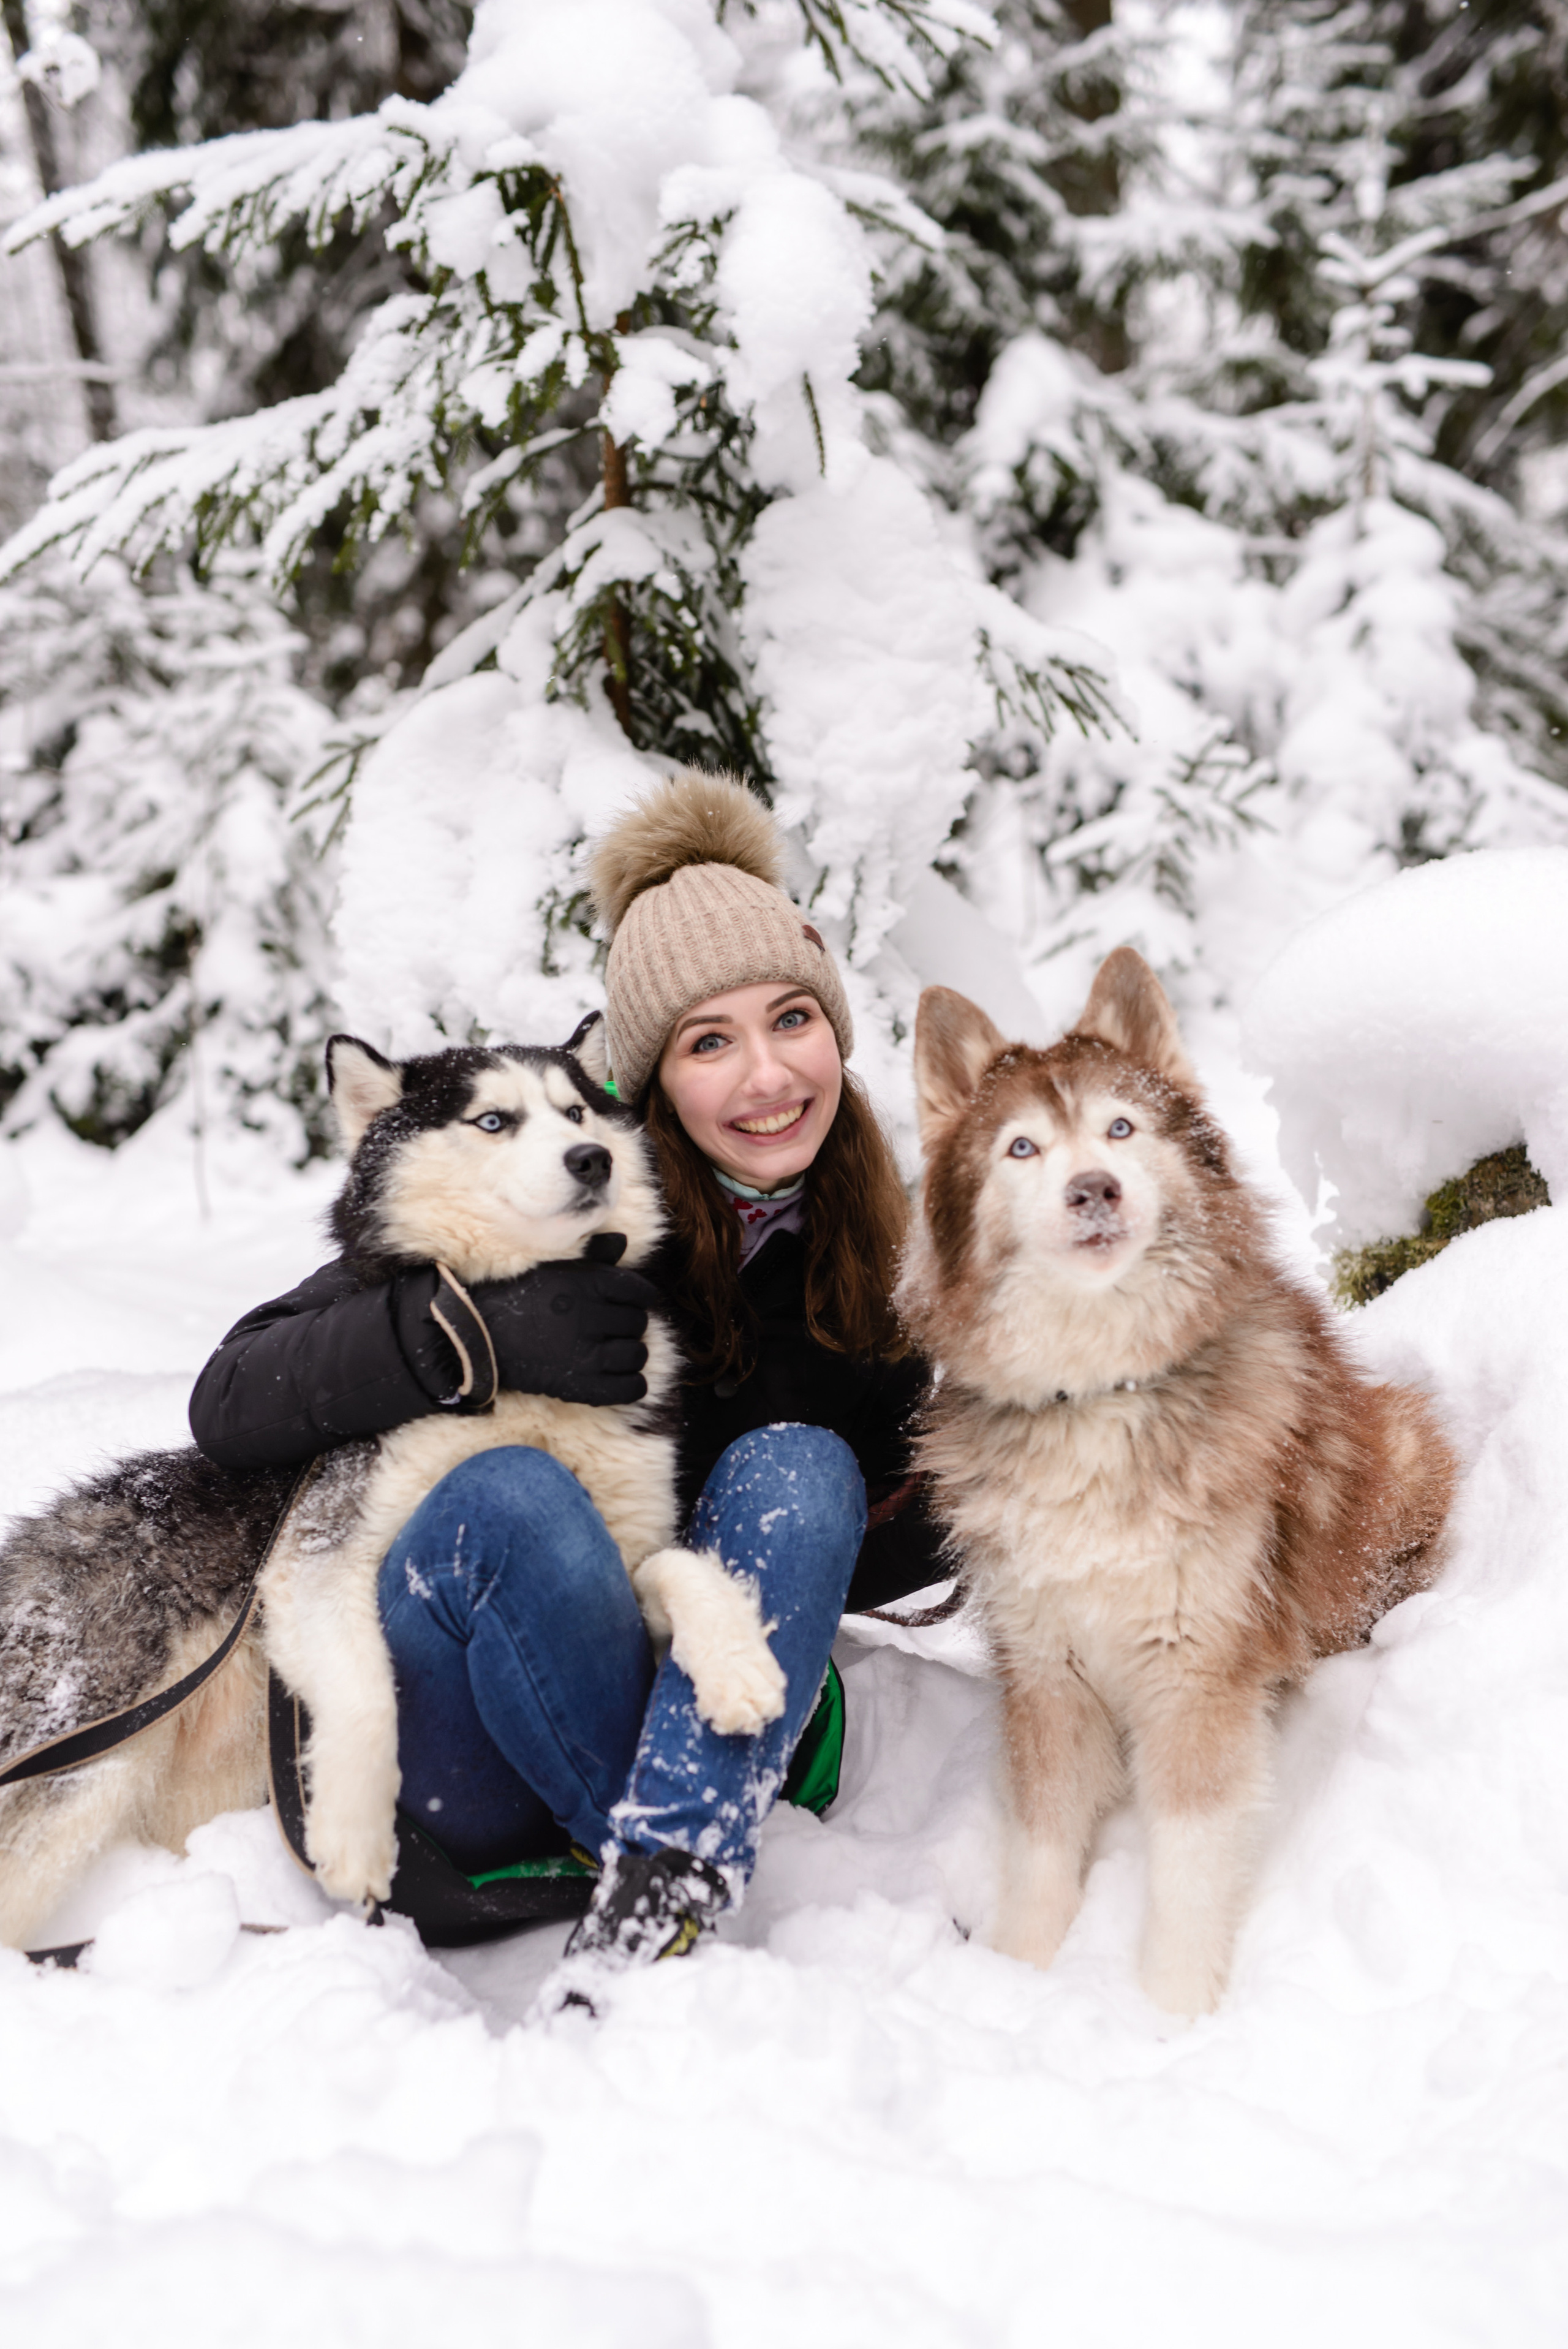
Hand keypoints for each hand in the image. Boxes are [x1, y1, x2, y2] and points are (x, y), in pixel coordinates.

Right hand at [468, 1234, 656, 1406]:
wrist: (476, 1337)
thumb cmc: (514, 1296)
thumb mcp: (552, 1266)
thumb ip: (591, 1255)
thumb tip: (622, 1241)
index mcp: (583, 1284)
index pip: (638, 1290)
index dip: (638, 1296)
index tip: (627, 1301)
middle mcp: (587, 1316)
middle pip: (638, 1322)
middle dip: (630, 1324)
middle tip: (611, 1327)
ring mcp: (584, 1354)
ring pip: (636, 1354)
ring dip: (631, 1353)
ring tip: (613, 1351)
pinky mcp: (578, 1385)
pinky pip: (628, 1388)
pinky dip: (631, 1385)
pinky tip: (619, 1378)